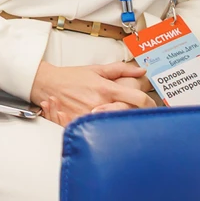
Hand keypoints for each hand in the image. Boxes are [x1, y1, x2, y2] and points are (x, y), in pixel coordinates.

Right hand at [28, 60, 153, 127]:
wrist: (46, 84)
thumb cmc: (71, 77)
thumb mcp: (96, 69)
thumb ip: (120, 69)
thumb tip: (141, 70)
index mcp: (106, 88)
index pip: (137, 98)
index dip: (150, 103)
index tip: (152, 106)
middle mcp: (100, 102)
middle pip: (129, 115)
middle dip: (137, 115)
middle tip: (142, 117)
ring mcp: (90, 115)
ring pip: (114, 124)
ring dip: (120, 123)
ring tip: (123, 123)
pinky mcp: (80, 123)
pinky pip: (97, 131)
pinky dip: (103, 130)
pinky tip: (106, 129)